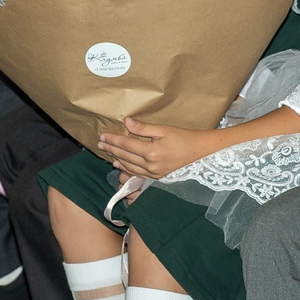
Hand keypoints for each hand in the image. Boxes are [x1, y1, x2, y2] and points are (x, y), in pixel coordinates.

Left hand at [99, 116, 216, 180]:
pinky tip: (120, 164)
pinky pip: (137, 173)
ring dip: (116, 159)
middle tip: (100, 143)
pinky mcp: (156, 177)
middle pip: (125, 156)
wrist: (200, 152)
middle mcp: (150, 165)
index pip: (126, 145)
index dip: (113, 140)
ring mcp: (153, 173)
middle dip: (111, 149)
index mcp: (151, 151)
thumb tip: (126, 122)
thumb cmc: (183, 137)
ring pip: (129, 166)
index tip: (102, 136)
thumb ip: (144, 127)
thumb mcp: (164, 129)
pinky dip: (126, 168)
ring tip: (106, 152)